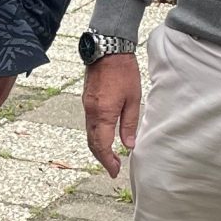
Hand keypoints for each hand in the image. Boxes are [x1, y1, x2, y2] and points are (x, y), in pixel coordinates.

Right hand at [83, 54, 142, 178]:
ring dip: (99, 147)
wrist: (107, 49)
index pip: (102, 145)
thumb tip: (129, 145)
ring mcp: (87, 106)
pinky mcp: (87, 100)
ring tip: (111, 156)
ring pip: (89, 134)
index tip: (115, 171)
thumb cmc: (124, 72)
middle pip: (92, 143)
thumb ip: (129, 124)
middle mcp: (91, 112)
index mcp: (103, 114)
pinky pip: (89, 124)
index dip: (108, 161)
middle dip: (102, 158)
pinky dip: (96, 135)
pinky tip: (106, 137)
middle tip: (114, 168)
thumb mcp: (133, 99)